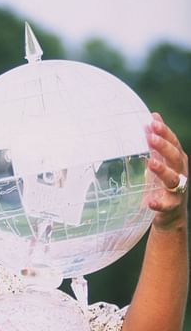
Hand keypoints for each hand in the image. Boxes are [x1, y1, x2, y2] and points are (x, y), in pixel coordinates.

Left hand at [145, 113, 187, 229]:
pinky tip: (149, 201)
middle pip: (175, 157)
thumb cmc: (163, 183)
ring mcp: (177, 190)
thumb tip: (153, 116)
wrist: (170, 214)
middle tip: (150, 137)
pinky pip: (166, 205)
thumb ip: (158, 142)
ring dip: (162, 171)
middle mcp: (180, 173)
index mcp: (177, 160)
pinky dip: (158, 203)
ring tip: (151, 163)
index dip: (165, 132)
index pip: (174, 143)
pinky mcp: (171, 207)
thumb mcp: (161, 160)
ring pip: (173, 179)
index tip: (153, 122)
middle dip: (164, 146)